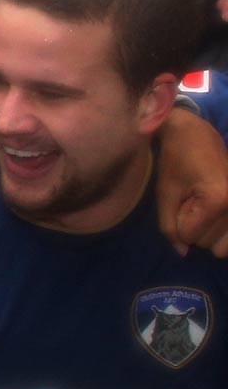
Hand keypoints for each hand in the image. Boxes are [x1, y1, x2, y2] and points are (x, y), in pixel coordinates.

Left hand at [155, 106, 227, 256]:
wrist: (196, 135)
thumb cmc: (176, 162)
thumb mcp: (166, 195)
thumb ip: (170, 226)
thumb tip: (183, 253)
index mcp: (219, 200)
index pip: (190, 237)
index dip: (178, 222)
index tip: (182, 198)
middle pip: (209, 244)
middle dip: (195, 227)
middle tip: (194, 200)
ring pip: (223, 246)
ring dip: (210, 231)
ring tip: (206, 205)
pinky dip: (223, 232)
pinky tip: (216, 214)